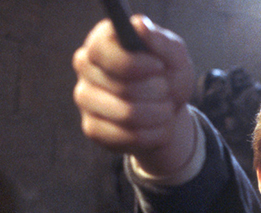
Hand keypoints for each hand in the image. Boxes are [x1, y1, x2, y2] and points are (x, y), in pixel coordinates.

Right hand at [72, 16, 196, 176]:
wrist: (168, 109)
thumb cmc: (168, 74)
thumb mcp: (174, 56)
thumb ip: (160, 42)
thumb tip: (139, 25)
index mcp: (102, 41)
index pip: (102, 51)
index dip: (133, 63)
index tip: (159, 67)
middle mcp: (86, 67)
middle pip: (121, 87)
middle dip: (156, 92)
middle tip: (166, 89)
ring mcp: (86, 99)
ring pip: (126, 115)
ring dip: (159, 114)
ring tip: (166, 108)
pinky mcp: (93, 128)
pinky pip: (127, 137)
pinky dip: (154, 134)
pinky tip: (159, 126)